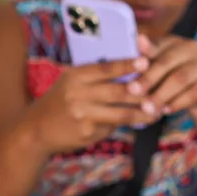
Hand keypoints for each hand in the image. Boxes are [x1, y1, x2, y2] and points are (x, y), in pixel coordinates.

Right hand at [20, 57, 155, 154]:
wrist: (36, 130)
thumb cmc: (59, 101)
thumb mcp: (70, 82)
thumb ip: (94, 76)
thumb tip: (129, 69)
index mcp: (75, 77)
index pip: (105, 68)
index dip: (127, 65)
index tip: (145, 62)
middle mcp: (78, 95)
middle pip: (118, 91)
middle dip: (142, 91)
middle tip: (160, 90)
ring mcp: (83, 115)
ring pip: (121, 113)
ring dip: (142, 113)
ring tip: (157, 111)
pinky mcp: (87, 133)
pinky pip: (113, 126)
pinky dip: (127, 123)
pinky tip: (139, 122)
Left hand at [128, 35, 196, 120]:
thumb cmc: (172, 83)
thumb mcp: (158, 73)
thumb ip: (144, 67)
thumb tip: (125, 65)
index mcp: (173, 42)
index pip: (157, 45)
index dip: (144, 52)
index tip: (131, 63)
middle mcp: (190, 48)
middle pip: (166, 62)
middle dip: (147, 78)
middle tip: (131, 90)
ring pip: (179, 79)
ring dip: (160, 94)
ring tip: (146, 107)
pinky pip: (192, 93)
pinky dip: (176, 103)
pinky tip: (165, 110)